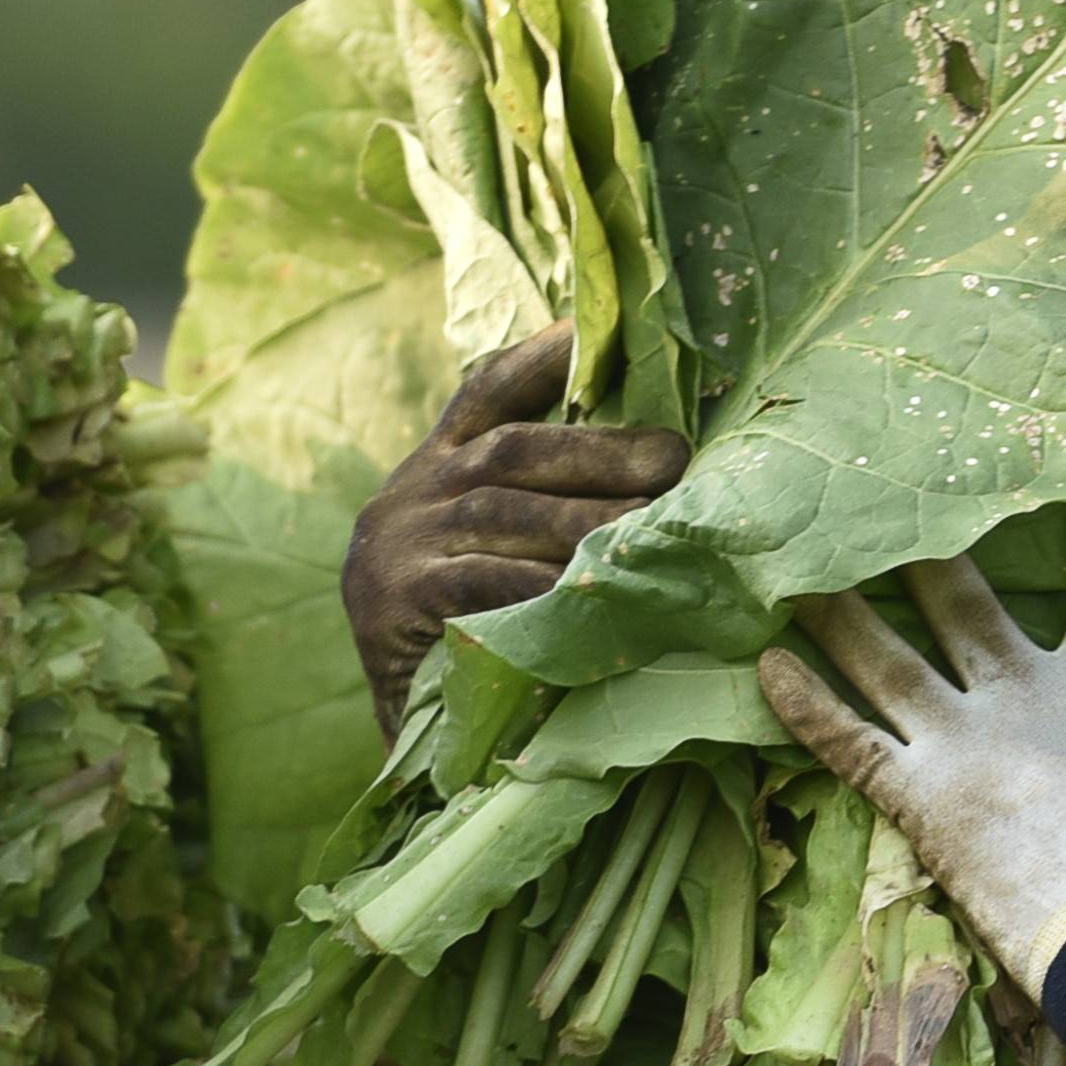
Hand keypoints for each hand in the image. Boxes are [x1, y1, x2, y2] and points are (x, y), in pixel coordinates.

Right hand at [345, 331, 688, 728]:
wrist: (400, 738)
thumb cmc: (466, 641)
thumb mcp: (488, 558)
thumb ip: (534, 508)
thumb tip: (649, 469)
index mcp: (429, 473)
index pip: (483, 394)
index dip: (537, 357)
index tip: (588, 327)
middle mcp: (408, 496)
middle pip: (511, 450)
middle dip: (597, 449)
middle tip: (671, 458)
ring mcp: (397, 545)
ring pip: (502, 510)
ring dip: (584, 515)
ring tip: (652, 524)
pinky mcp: (393, 600)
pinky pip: (480, 580)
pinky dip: (540, 581)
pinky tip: (590, 588)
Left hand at [759, 496, 1065, 1001]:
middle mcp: (1025, 699)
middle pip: (962, 597)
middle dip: (923, 540)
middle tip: (885, 482)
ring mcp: (966, 745)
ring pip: (886, 658)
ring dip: (836, 611)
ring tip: (790, 564)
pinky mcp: (922, 800)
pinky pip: (848, 744)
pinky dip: (803, 707)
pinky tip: (763, 667)